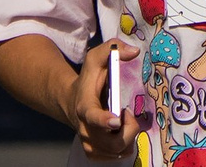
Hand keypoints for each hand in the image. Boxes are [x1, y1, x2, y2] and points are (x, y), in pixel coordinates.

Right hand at [69, 39, 141, 159]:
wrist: (72, 100)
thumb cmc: (89, 79)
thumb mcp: (96, 58)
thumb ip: (113, 48)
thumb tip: (134, 51)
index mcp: (85, 106)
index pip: (92, 117)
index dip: (104, 121)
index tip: (116, 120)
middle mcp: (85, 128)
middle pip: (112, 142)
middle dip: (129, 130)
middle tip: (128, 114)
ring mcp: (89, 142)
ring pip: (116, 152)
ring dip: (128, 138)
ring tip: (125, 123)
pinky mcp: (93, 151)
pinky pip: (115, 157)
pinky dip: (124, 147)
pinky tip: (122, 134)